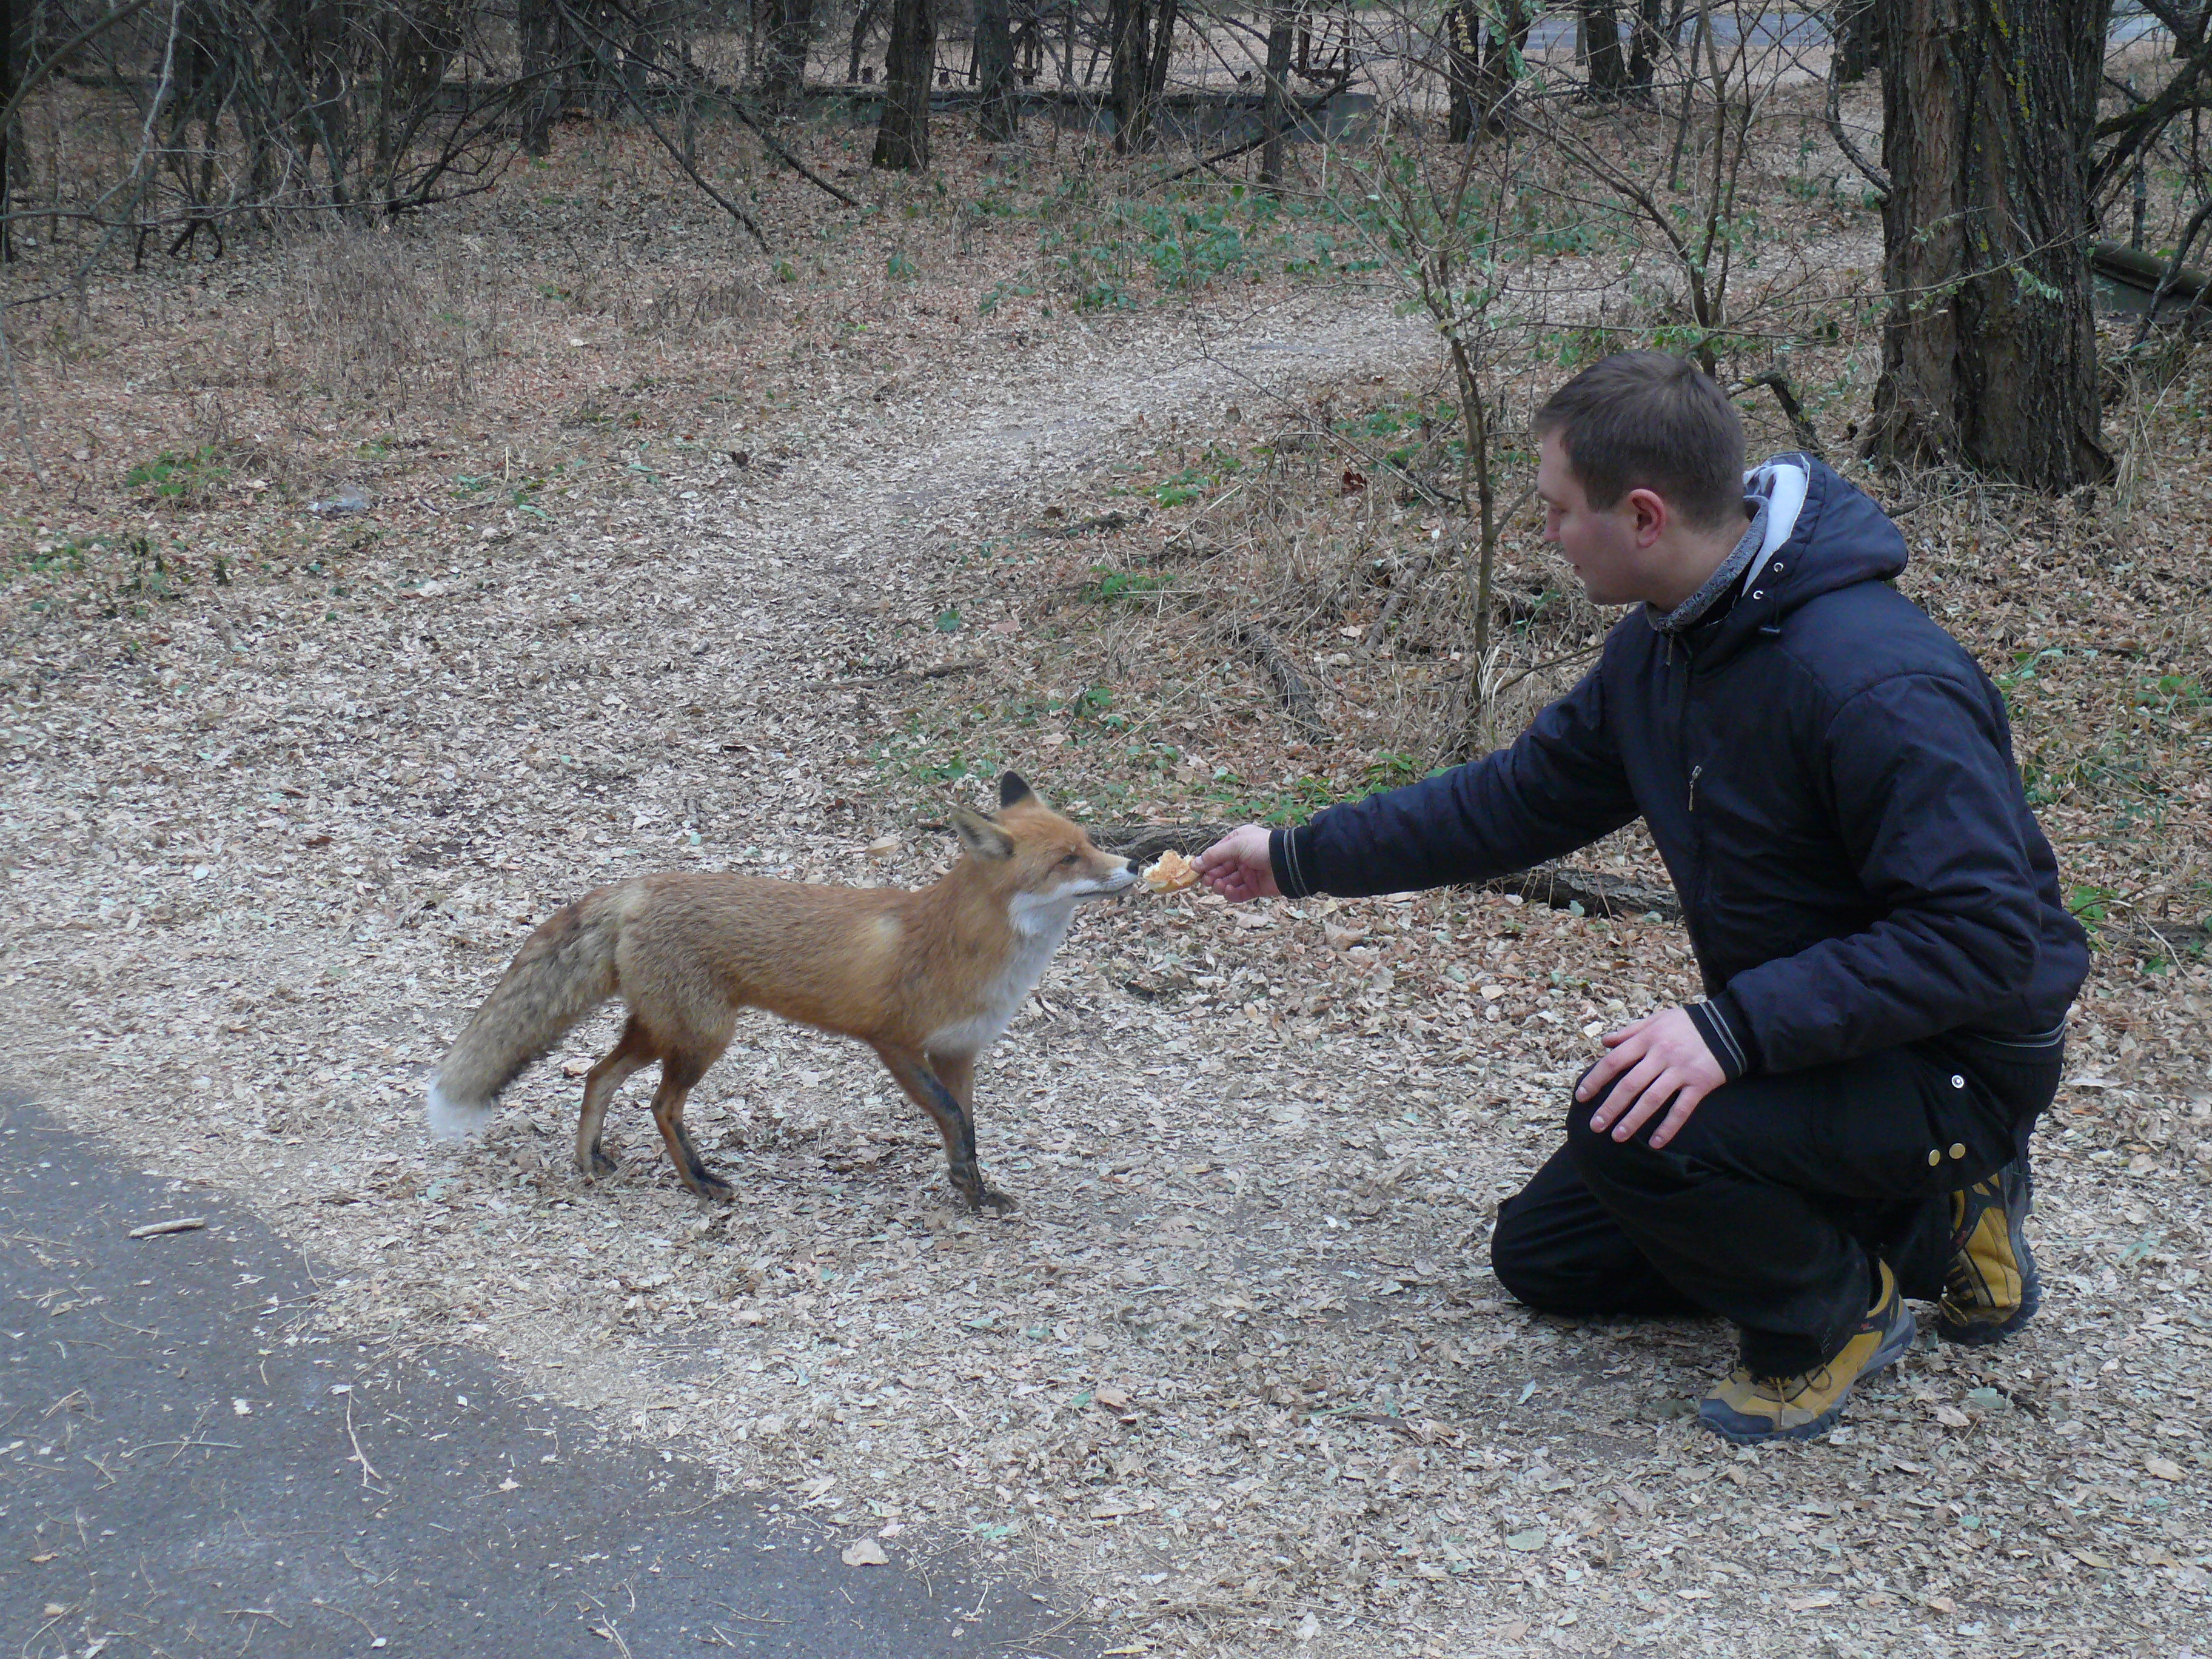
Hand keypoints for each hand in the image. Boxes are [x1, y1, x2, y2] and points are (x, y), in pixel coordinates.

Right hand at [1195, 823, 1279, 901]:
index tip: (1196, 871)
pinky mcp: (1254, 888)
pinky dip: (1231, 894)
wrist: (1288, 862)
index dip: (1206, 863)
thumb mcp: (1236, 845)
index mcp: (1237, 842)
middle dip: (1212, 876)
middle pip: (1220, 869)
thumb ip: (1214, 855)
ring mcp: (1248, 873)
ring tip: (1219, 886)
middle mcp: (1242, 857)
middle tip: (1207, 881)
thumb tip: (1194, 864)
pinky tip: (1229, 890)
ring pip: (1227, 882)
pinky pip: (1238, 893)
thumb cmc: (1262, 847)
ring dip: (1220, 885)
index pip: (1216, 854)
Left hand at [1575, 1007, 1725, 1149]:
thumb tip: (1605, 1042)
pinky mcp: (1700, 1084)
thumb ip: (1630, 1031)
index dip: (1595, 1080)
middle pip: (1630, 1084)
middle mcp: (1661, 1055)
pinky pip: (1682, 1109)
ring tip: (1617, 1136)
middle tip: (1595, 1126)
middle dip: (1610, 1107)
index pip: (1614, 1061)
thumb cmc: (1687, 1024)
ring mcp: (1681, 1071)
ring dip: (1633, 1120)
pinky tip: (1655, 1142)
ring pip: (1652, 1099)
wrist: (1729, 1026)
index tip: (1581, 1096)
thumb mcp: (1657, 1020)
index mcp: (1647, 1039)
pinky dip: (1668, 1127)